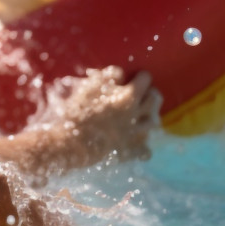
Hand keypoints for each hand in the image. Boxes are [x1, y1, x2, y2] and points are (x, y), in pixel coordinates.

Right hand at [0, 67, 160, 178]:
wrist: (69, 143)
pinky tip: (135, 143)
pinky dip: (142, 146)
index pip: (145, 79)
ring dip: (149, 117)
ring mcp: (137, 134)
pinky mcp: (132, 152)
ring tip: (142, 116)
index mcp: (128, 95)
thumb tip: (119, 73)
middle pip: (155, 99)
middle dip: (151, 93)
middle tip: (144, 94)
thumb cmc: (76, 113)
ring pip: (154, 122)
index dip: (141, 76)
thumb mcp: (88, 87)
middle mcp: (138, 114)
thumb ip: (106, 76)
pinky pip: (146, 150)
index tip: (137, 76)